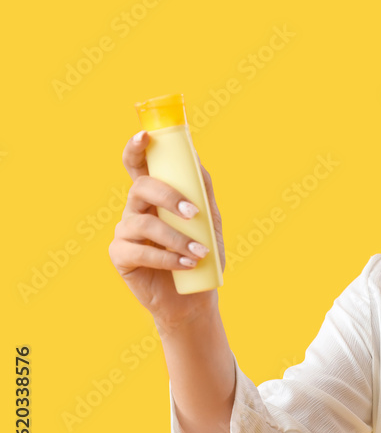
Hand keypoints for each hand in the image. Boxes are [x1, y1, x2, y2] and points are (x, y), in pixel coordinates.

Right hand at [108, 130, 226, 326]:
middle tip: (194, 214)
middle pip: (141, 187)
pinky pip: (139, 251)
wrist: (194, 296)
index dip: (136, 149)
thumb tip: (195, 159)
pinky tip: (187, 264)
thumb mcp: (210, 221)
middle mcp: (136, 209)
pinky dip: (167, 258)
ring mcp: (125, 232)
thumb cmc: (201, 255)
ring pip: (143, 223)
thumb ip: (202, 191)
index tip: (145, 136)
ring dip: (176, 237)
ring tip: (200, 254)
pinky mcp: (120, 256)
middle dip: (168, 196)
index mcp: (155, 196)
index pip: (139, 166)